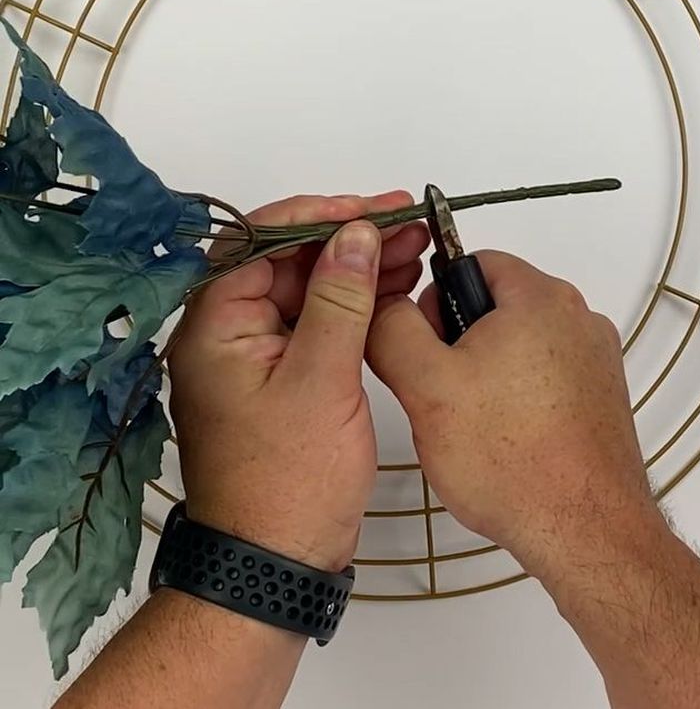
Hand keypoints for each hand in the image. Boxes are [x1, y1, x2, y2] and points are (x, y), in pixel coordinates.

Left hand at [169, 192, 428, 571]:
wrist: (279, 561)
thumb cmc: (291, 481)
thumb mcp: (320, 382)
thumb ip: (338, 301)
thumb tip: (354, 233)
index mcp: (215, 327)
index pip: (260, 243)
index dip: (318, 216)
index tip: (371, 208)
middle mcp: (229, 334)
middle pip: (290, 264)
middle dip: (349, 240)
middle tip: (408, 225)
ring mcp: (259, 357)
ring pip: (310, 293)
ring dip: (358, 270)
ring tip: (414, 249)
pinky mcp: (287, 379)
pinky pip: (320, 327)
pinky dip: (356, 307)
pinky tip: (395, 288)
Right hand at [366, 251, 662, 584]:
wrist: (584, 532)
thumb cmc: (513, 460)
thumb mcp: (425, 386)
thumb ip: (391, 330)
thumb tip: (383, 304)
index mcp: (539, 298)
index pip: (472, 262)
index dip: (435, 301)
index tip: (427, 347)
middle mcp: (578, 319)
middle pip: (496, 305)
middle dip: (460, 342)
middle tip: (445, 393)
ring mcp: (595, 360)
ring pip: (518, 345)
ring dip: (488, 372)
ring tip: (475, 423)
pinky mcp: (600, 396)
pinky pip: (545, 377)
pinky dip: (519, 397)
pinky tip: (506, 437)